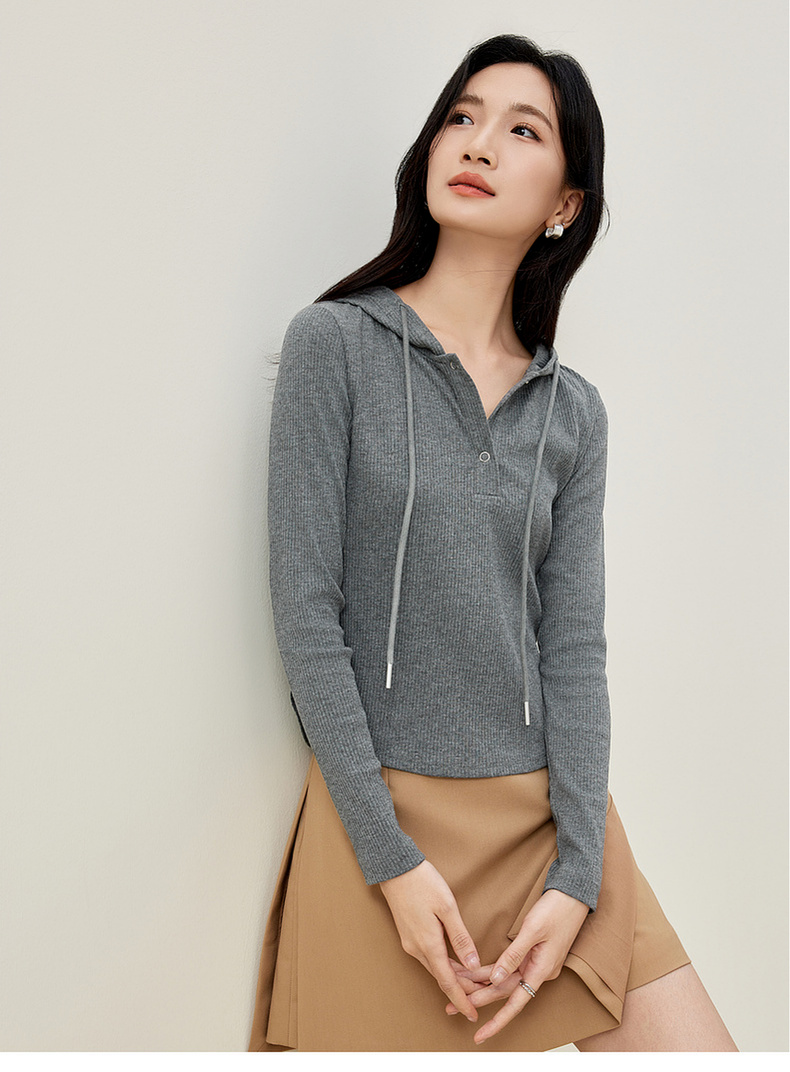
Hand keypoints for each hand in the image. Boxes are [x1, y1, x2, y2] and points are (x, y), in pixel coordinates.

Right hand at [379, 859, 481, 1022]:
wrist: (395, 868)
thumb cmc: (423, 883)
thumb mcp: (447, 907)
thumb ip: (460, 937)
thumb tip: (472, 964)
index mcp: (428, 945)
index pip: (448, 982)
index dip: (462, 999)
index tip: (473, 1014)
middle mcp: (416, 949)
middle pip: (443, 977)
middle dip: (463, 988)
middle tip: (484, 993)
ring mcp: (410, 943)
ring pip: (436, 968)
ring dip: (454, 976)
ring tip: (474, 980)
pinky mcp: (409, 935)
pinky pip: (429, 958)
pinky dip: (444, 964)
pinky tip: (455, 962)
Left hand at [445, 888, 589, 1043]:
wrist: (573, 896)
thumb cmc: (557, 911)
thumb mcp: (533, 930)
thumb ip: (514, 955)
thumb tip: (495, 979)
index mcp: (541, 970)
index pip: (515, 1004)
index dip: (496, 1021)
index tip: (480, 1035)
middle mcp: (538, 971)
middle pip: (503, 992)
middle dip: (477, 999)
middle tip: (451, 1007)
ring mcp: (535, 963)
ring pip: (503, 979)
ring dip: (481, 983)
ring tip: (457, 986)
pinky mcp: (532, 954)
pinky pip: (508, 967)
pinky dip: (491, 970)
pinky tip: (475, 972)